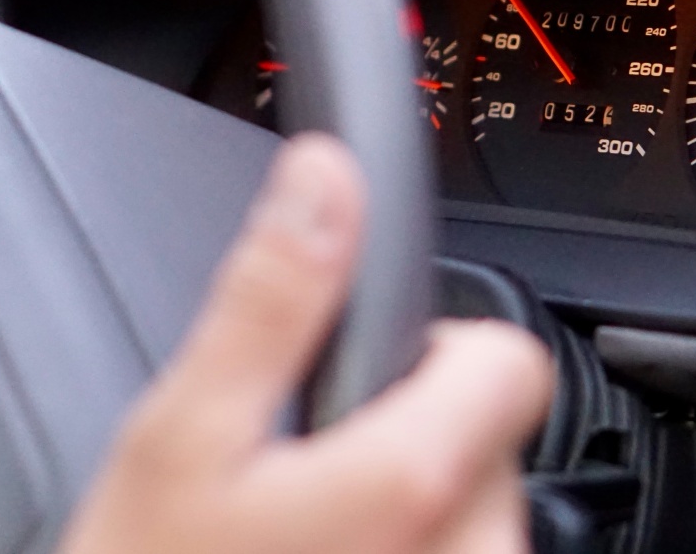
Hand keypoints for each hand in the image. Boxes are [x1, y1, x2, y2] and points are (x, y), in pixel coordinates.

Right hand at [60, 135, 554, 553]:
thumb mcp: (182, 438)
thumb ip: (271, 299)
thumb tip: (325, 179)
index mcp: (417, 482)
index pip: (513, 358)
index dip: (446, 348)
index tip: (375, 377)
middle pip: (486, 442)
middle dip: (409, 442)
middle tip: (303, 486)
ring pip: (473, 522)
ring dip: (406, 520)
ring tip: (304, 548)